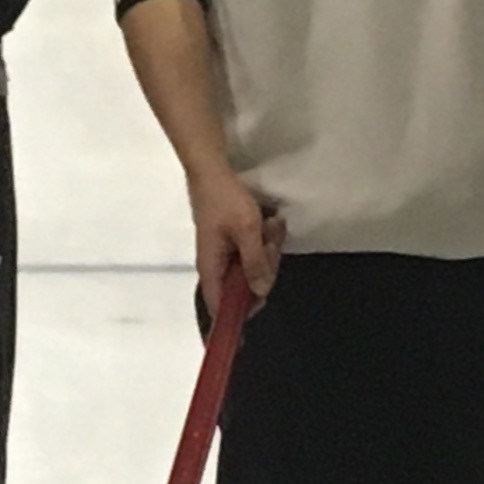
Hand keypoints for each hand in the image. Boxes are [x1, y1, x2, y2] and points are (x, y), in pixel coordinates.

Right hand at [184, 160, 279, 317]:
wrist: (211, 171)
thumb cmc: (225, 200)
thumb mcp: (246, 230)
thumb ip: (255, 263)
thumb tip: (261, 292)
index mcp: (211, 268)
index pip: (220, 307)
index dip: (240, 312)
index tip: (262, 298)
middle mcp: (215, 267)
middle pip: (244, 287)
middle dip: (265, 267)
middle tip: (270, 242)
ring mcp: (224, 255)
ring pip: (252, 269)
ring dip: (268, 250)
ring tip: (271, 225)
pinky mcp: (232, 244)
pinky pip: (252, 253)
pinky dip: (263, 241)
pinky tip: (269, 223)